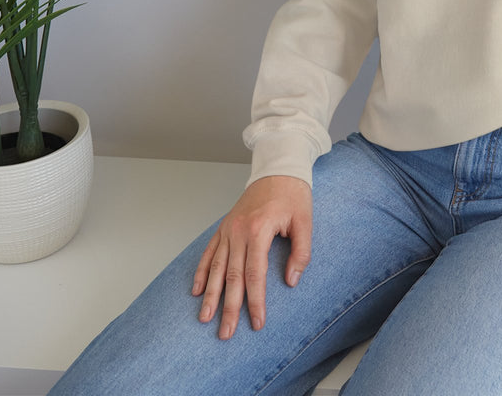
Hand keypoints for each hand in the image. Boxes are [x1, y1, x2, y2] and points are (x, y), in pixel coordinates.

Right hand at [192, 174, 311, 338]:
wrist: (278, 168)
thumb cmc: (293, 194)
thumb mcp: (305, 221)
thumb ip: (301, 252)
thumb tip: (291, 281)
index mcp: (259, 230)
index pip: (255, 274)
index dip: (255, 301)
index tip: (257, 322)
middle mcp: (239, 231)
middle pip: (231, 276)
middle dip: (228, 307)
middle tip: (226, 333)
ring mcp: (229, 229)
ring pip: (216, 267)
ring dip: (210, 294)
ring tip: (205, 318)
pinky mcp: (224, 226)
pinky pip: (209, 252)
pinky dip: (201, 271)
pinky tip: (196, 290)